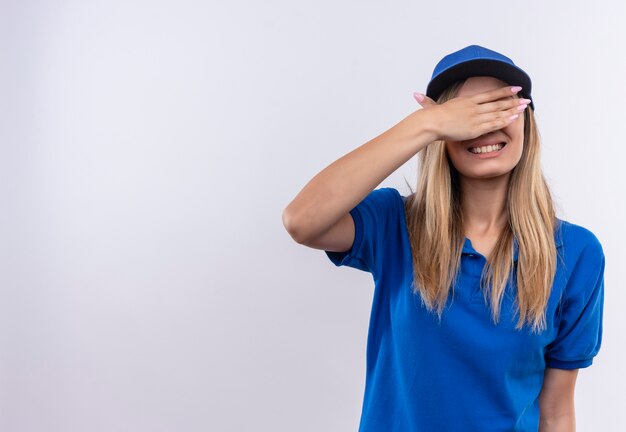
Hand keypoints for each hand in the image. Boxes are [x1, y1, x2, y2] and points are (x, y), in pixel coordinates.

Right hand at [412, 86, 530, 141]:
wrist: (431, 123)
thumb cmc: (430, 117)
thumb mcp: (431, 107)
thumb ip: (427, 102)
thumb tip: (415, 95)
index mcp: (466, 101)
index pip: (489, 94)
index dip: (503, 91)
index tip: (515, 88)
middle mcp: (473, 107)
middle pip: (497, 102)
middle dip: (512, 100)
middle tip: (526, 98)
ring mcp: (475, 117)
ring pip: (498, 112)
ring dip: (512, 109)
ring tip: (524, 107)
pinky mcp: (475, 128)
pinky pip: (493, 123)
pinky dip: (504, 120)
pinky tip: (514, 118)